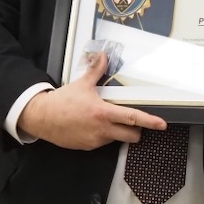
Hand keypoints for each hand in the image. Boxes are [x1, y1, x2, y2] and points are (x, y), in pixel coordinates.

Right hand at [18, 53, 165, 149]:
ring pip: (117, 139)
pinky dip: (104, 136)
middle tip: (132, 121)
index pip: (132, 118)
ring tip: (104, 120)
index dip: (149, 121)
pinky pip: (103, 143)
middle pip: (131, 136)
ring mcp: (95, 140)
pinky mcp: (88, 147)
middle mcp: (102, 129)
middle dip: (136, 130)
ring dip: (117, 132)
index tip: (161, 124)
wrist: (42, 118)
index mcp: (103, 112)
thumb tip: (103, 56)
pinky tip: (93, 126)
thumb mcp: (81, 84)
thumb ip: (96, 71)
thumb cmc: (62, 102)